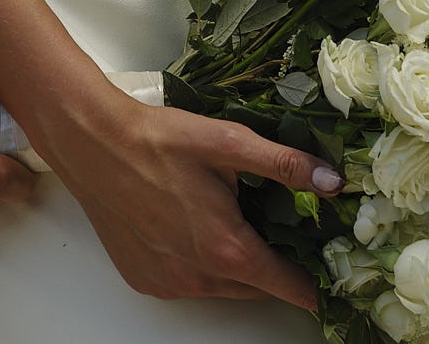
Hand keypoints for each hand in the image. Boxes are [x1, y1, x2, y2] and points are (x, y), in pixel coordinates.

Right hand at [29, 89, 338, 308]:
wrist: (92, 144)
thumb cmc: (158, 141)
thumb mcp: (229, 143)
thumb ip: (285, 165)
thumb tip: (333, 183)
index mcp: (227, 249)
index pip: (289, 286)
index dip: (317, 284)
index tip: (336, 278)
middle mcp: (199, 278)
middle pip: (258, 288)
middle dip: (278, 268)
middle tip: (288, 234)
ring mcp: (170, 283)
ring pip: (224, 287)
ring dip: (238, 265)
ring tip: (239, 224)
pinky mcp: (146, 281)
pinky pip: (189, 283)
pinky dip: (202, 265)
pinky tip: (195, 228)